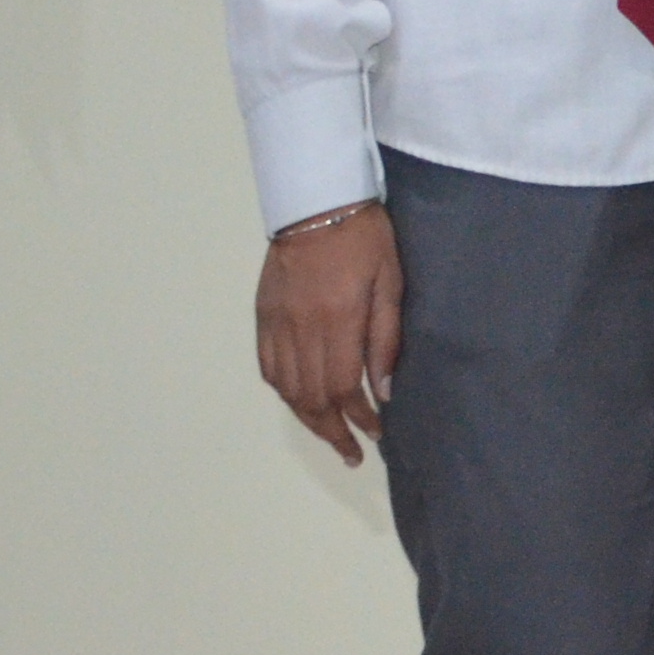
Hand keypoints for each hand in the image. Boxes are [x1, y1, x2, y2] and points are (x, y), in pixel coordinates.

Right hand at [255, 208, 402, 463]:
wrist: (315, 202)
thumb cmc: (364, 239)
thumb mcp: (390, 282)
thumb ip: (385, 338)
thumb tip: (383, 391)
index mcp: (337, 320)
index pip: (344, 387)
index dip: (360, 417)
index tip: (377, 433)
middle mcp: (301, 328)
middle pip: (312, 397)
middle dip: (333, 431)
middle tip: (352, 452)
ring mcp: (277, 323)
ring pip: (287, 388)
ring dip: (308, 418)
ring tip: (329, 434)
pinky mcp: (263, 316)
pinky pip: (268, 367)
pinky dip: (284, 391)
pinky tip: (300, 401)